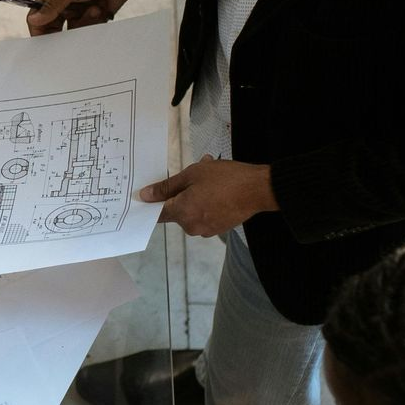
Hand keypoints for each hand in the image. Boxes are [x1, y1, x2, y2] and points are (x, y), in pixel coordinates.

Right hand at [26, 0, 143, 34]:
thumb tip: (34, 20)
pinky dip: (97, 21)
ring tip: (95, 9)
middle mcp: (63, 4)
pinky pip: (90, 29)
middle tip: (72, 33)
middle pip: (54, 28)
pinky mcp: (93, 16)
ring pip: (74, 31)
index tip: (44, 42)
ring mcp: (78, 10)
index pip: (37, 16)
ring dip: (85, 21)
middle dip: (63, 31)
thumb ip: (53, 5)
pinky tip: (102, 7)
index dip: (38, 29)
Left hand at [140, 157, 273, 236]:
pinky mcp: (218, 229)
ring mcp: (206, 230)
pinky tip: (218, 189)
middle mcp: (191, 227)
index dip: (153, 204)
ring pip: (191, 212)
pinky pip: (205, 215)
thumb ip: (167, 187)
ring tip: (209, 179)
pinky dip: (206, 204)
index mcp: (182, 213)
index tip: (152, 194)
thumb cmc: (225, 178)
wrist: (259, 190)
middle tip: (193, 176)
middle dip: (181, 194)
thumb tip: (145, 196)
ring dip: (195, 197)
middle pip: (176, 211)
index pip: (157, 214)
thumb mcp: (192, 175)